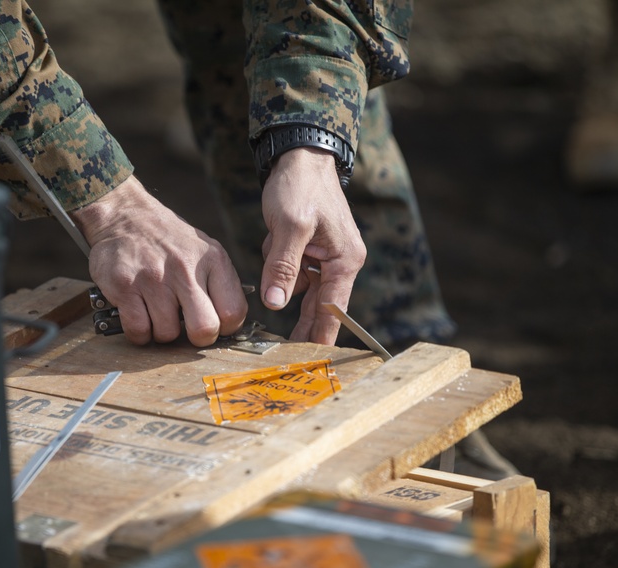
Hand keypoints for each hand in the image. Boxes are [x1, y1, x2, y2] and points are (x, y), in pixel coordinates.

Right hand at [71, 176, 246, 346]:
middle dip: (196, 338)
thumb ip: (219, 284)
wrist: (124, 215)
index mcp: (213, 260)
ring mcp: (153, 277)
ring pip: (167, 335)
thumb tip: (230, 325)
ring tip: (158, 313)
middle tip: (187, 329)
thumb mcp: (204, 251)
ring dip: (162, 332)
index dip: (224, 328)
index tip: (213, 324)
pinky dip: (139, 333)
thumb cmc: (169, 241)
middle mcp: (185, 268)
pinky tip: (140, 316)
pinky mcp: (124, 286)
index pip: (233, 312)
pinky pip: (138, 331)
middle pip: (204, 329)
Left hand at [259, 147, 365, 343]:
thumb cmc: (300, 186)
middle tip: (282, 356)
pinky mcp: (309, 251)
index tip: (307, 362)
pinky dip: (276, 264)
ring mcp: (324, 258)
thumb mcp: (289, 226)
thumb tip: (276, 303)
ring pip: (300, 289)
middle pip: (319, 308)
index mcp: (345, 261)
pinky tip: (272, 240)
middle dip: (299, 327)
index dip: (319, 337)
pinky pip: (290, 272)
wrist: (300, 154)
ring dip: (281, 280)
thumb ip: (283, 267)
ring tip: (274, 256)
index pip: (332, 311)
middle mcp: (340, 264)